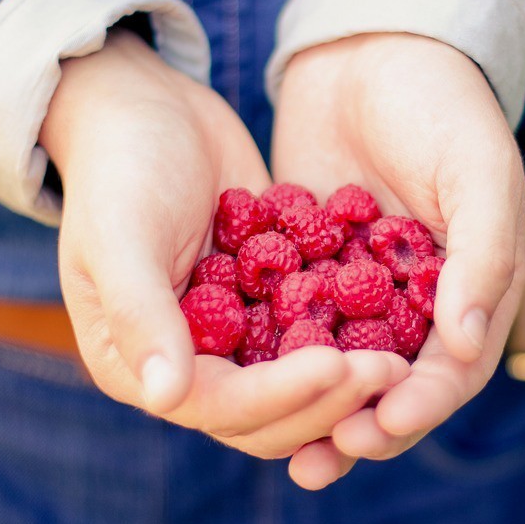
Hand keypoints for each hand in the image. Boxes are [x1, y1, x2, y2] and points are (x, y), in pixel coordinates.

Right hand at [40, 30, 408, 481]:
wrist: (153, 110)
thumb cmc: (122, 168)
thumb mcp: (121, 234)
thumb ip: (140, 312)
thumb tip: (169, 395)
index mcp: (141, 365)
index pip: (221, 406)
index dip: (280, 396)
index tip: (336, 366)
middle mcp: (194, 363)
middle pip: (271, 413)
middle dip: (329, 399)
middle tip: (390, 370)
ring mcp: (237, 334)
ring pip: (302, 383)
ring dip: (348, 381)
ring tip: (403, 360)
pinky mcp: (273, 302)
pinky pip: (318, 330)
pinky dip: (354, 334)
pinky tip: (403, 322)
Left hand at [273, 33, 524, 484]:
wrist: (373, 49)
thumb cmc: (442, 104)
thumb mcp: (478, 171)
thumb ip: (483, 255)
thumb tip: (464, 344)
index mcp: (469, 284)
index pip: (452, 365)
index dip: (422, 403)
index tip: (384, 424)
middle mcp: (415, 296)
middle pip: (391, 380)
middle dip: (362, 421)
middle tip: (324, 455)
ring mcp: (358, 283)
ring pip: (337, 361)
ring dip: (313, 406)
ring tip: (282, 449)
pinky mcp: (307, 262)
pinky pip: (291, 316)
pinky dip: (273, 349)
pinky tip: (240, 376)